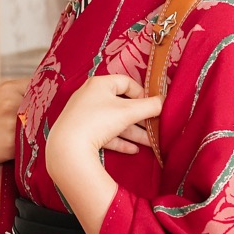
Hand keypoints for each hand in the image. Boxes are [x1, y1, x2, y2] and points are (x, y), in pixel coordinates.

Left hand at [48, 74, 162, 164]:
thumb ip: (150, 106)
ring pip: (114, 122)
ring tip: (150, 143)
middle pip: (121, 105)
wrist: (67, 148)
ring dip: (133, 132)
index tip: (152, 105)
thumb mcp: (128, 112)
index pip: (126, 82)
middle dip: (140, 118)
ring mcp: (84, 115)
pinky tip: (133, 150)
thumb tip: (166, 101)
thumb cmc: (98, 121)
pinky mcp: (81, 133)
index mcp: (99, 84)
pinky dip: (119, 141)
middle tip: (155, 127)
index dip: (142, 93)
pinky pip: (104, 134)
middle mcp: (90, 96)